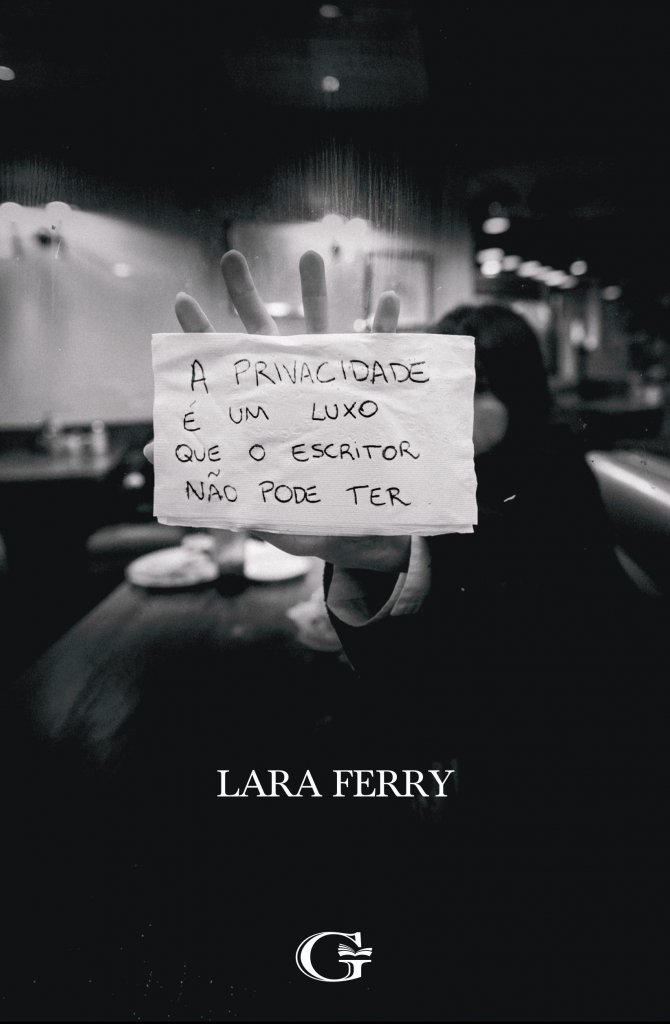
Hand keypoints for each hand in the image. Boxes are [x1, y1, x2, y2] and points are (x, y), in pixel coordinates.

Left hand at [145, 250, 409, 573]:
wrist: (359, 534)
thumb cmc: (304, 521)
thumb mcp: (255, 505)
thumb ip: (209, 480)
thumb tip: (156, 455)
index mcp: (262, 410)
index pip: (224, 367)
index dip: (202, 335)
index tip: (181, 300)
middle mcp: (293, 385)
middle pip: (265, 330)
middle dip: (247, 293)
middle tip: (230, 258)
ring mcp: (333, 383)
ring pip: (323, 326)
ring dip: (316, 291)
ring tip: (309, 255)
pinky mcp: (372, 393)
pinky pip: (382, 354)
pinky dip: (385, 326)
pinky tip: (386, 300)